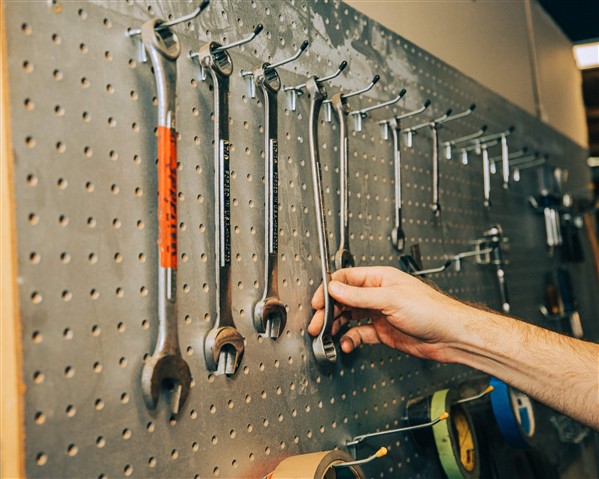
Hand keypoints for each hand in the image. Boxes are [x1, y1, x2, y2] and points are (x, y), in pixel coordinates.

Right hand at [308, 266, 476, 361]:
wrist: (450, 336)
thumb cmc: (430, 310)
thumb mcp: (390, 299)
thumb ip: (359, 295)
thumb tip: (335, 288)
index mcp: (379, 279)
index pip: (346, 279)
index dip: (329, 289)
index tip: (317, 302)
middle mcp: (377, 294)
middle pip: (344, 299)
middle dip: (328, 310)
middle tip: (316, 323)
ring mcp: (379, 313)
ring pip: (349, 317)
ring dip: (336, 326)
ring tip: (326, 335)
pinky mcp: (382, 331)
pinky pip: (359, 334)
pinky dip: (350, 339)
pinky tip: (347, 344)